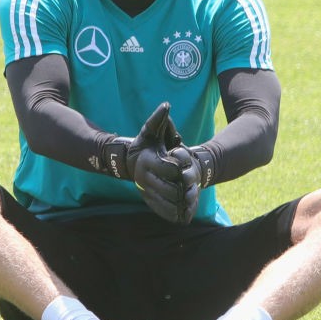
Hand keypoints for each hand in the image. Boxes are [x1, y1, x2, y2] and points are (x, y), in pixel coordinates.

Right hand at [101, 104, 190, 222]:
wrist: (127, 162)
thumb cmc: (143, 144)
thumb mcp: (149, 130)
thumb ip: (158, 119)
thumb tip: (166, 105)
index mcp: (148, 162)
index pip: (169, 169)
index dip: (182, 168)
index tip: (187, 165)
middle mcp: (145, 179)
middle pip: (169, 189)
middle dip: (184, 188)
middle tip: (193, 185)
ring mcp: (146, 192)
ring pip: (166, 203)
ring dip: (181, 203)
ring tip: (191, 199)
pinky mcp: (148, 201)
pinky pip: (162, 211)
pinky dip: (175, 214)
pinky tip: (184, 212)